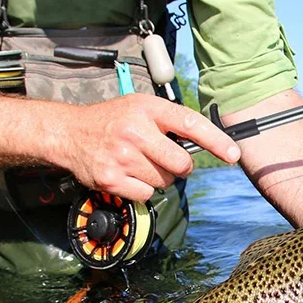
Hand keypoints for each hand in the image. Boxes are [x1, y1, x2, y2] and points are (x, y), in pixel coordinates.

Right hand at [52, 94, 241, 202]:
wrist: (69, 133)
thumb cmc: (113, 121)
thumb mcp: (141, 108)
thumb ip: (171, 122)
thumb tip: (208, 145)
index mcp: (147, 109)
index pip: (191, 124)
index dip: (216, 141)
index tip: (233, 154)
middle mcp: (135, 131)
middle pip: (182, 164)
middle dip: (179, 166)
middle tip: (162, 158)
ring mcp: (122, 156)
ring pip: (165, 181)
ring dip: (158, 177)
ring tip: (138, 162)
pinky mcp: (112, 179)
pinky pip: (147, 194)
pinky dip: (142, 189)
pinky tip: (128, 174)